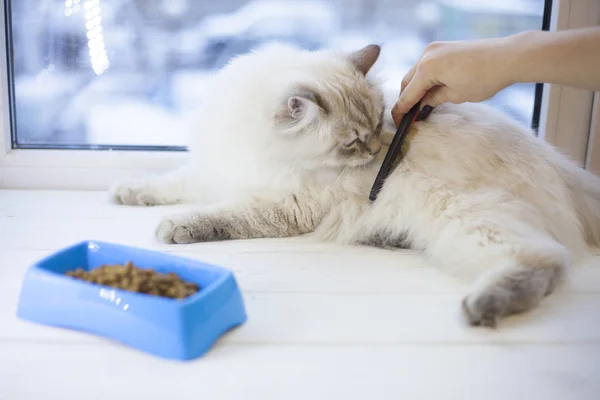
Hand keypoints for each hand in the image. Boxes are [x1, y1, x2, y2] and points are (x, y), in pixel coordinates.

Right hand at [391, 38, 512, 124]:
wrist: (507, 57)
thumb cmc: (484, 78)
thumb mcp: (455, 95)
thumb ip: (433, 100)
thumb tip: (421, 105)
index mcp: (427, 69)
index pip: (407, 94)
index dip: (401, 112)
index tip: (398, 124)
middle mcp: (426, 55)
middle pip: (407, 82)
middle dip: (407, 99)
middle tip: (410, 117)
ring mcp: (434, 49)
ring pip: (416, 73)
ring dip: (416, 88)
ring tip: (421, 105)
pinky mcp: (443, 47)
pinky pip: (426, 66)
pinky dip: (425, 79)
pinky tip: (431, 90)